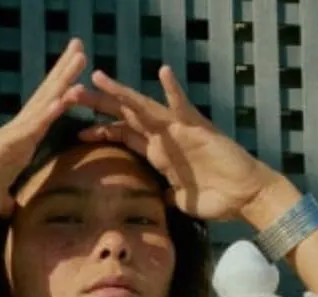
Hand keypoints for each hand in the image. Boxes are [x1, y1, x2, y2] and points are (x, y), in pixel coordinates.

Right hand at [0, 38, 87, 224]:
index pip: (42, 117)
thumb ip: (5, 201)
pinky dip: (49, 112)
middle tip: (81, 48)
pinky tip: (65, 96)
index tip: (75, 80)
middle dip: (64, 74)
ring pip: (42, 104)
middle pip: (45, 99)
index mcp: (16, 146)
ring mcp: (11, 137)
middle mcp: (15, 135)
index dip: (59, 97)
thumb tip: (10, 207)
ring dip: (63, 80)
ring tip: (81, 55)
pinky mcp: (5, 145)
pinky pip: (32, 127)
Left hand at [74, 67, 281, 223]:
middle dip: (99, 105)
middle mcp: (165, 138)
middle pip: (126, 117)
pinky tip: (162, 73)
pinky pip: (183, 107)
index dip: (101, 130)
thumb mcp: (181, 201)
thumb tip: (159, 203)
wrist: (244, 198)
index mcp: (159, 153)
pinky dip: (174, 91)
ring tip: (98, 78)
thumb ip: (167, 197)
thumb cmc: (217, 199)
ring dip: (121, 94)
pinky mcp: (198, 130)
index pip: (124, 136)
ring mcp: (180, 131)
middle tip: (72, 93)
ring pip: (144, 108)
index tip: (76, 128)